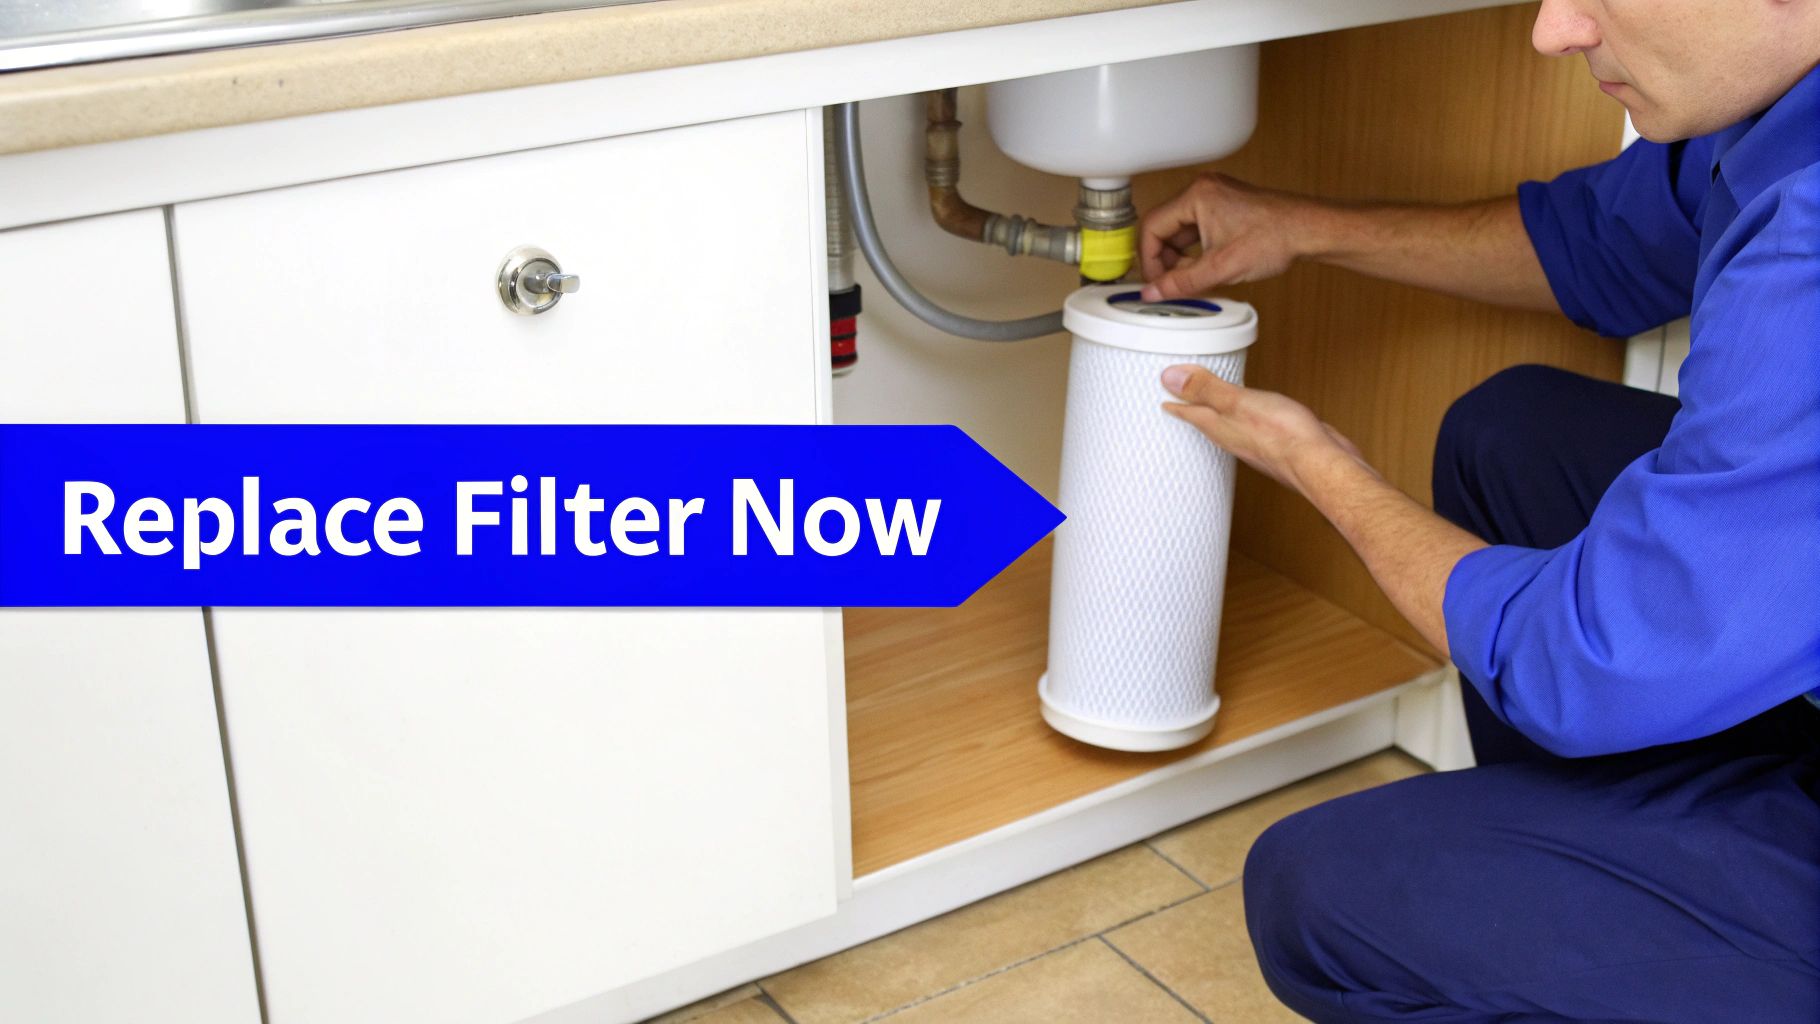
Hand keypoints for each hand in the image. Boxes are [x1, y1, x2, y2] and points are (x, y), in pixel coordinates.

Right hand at [1139, 174, 1313, 300]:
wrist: (1308, 231)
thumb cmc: (1275, 238)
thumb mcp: (1220, 268)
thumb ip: (1181, 283)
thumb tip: (1153, 293)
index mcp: (1196, 196)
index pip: (1152, 227)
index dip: (1149, 260)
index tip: (1154, 282)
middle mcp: (1202, 190)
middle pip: (1164, 228)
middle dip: (1165, 260)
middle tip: (1172, 284)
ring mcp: (1214, 196)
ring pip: (1180, 231)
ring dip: (1180, 258)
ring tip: (1191, 279)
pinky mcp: (1225, 206)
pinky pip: (1197, 230)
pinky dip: (1196, 251)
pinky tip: (1204, 269)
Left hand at [1160, 364, 1365, 492]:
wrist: (1321, 463)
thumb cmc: (1283, 435)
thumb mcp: (1237, 402)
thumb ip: (1206, 389)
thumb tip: (1170, 378)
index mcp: (1221, 427)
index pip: (1190, 413)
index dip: (1175, 403)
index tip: (1162, 399)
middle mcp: (1235, 438)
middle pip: (1206, 422)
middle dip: (1193, 412)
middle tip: (1180, 404)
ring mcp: (1256, 442)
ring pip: (1230, 426)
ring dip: (1218, 416)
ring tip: (1211, 409)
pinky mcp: (1279, 443)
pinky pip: (1254, 427)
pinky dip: (1247, 418)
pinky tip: (1254, 417)